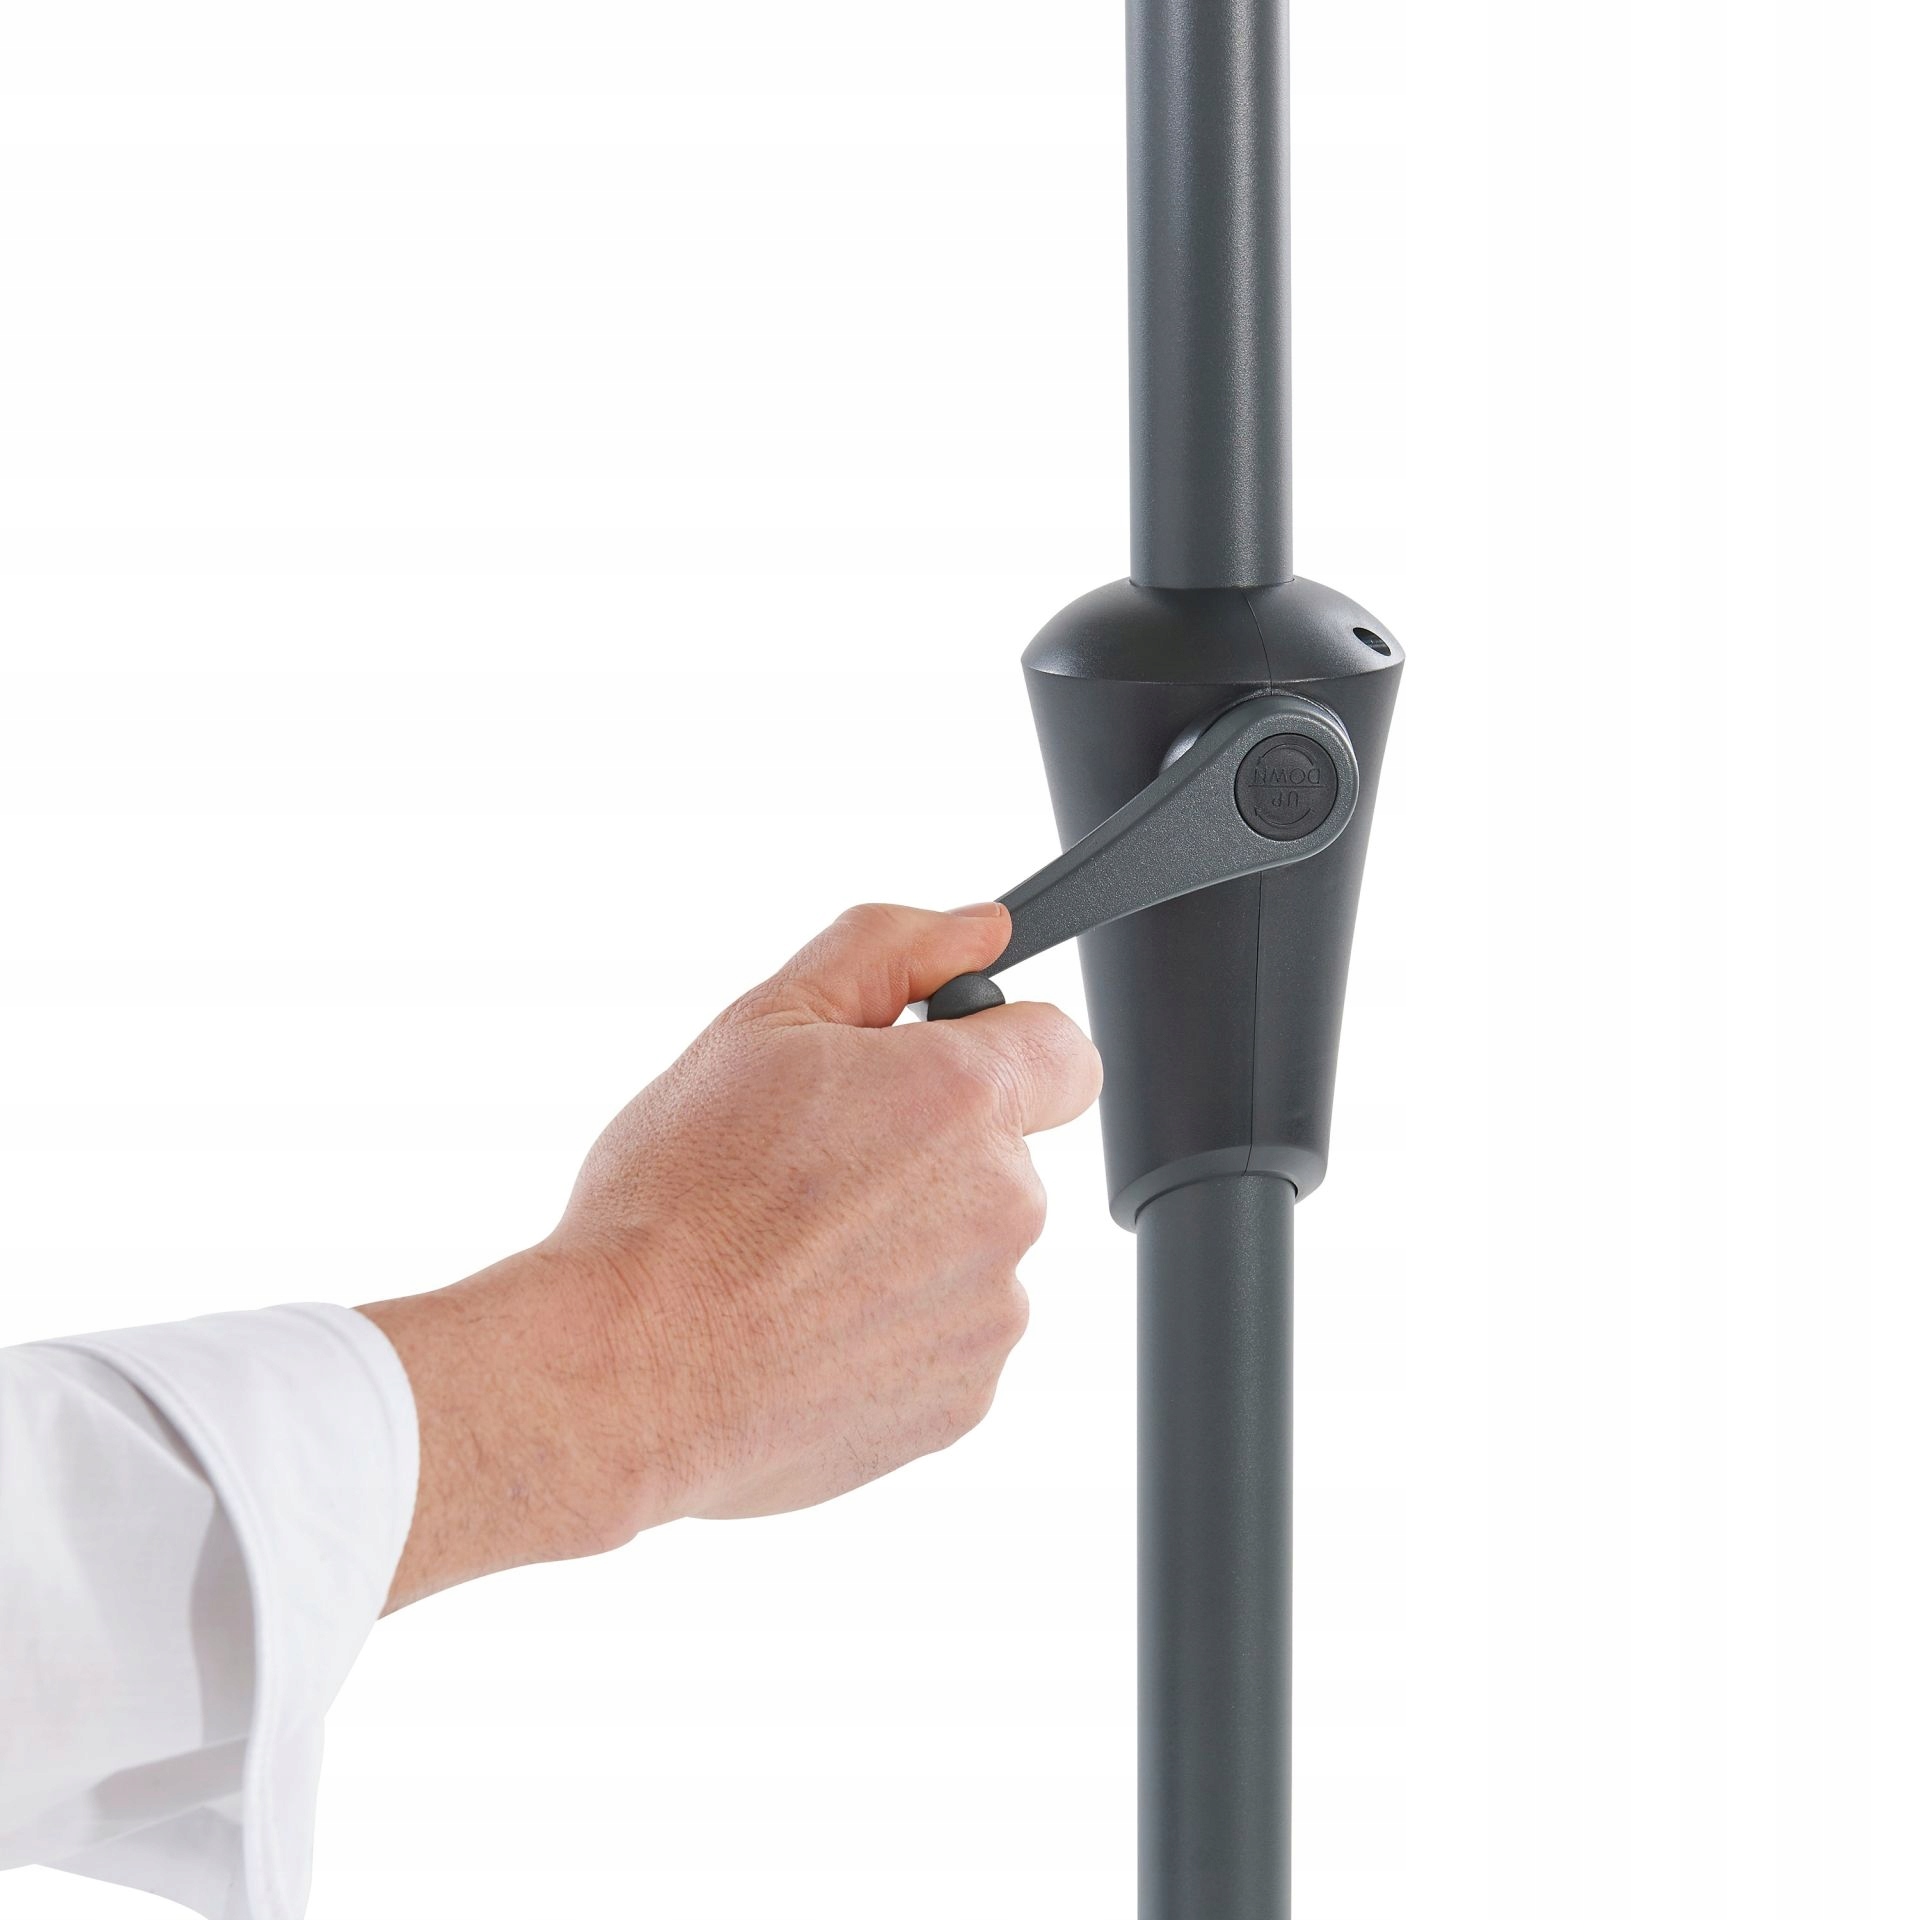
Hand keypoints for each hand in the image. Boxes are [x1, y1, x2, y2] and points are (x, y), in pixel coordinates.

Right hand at [360, 903, 1100, 1607]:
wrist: (624, 1375)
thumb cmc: (676, 1202)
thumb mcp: (760, 1024)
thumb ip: (888, 951)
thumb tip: (979, 929)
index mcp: (963, 1099)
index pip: (1062, 1049)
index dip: (997, 1048)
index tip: (929, 1072)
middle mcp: (1005, 1206)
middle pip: (1005, 1155)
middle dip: (930, 1151)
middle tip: (813, 1173)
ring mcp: (992, 1312)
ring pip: (977, 1249)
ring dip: (914, 1244)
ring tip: (795, 1261)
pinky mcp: (966, 1399)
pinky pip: (952, 1336)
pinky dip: (897, 1328)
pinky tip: (806, 1325)